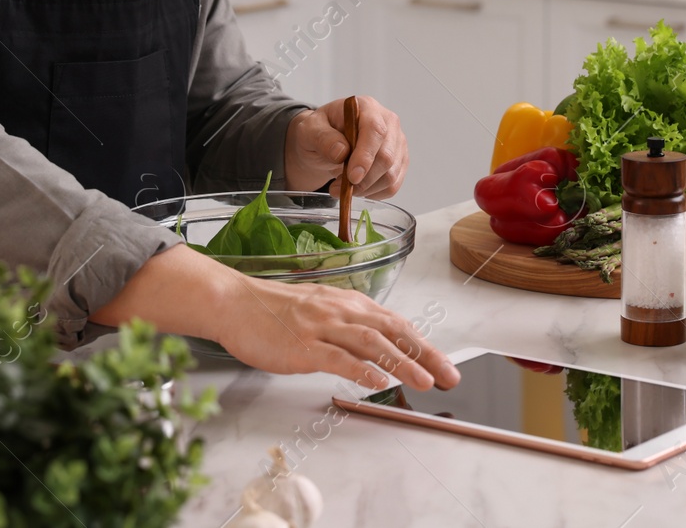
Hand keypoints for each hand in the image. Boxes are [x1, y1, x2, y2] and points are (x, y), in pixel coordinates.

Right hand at [208, 262, 458, 390]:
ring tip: (424, 382)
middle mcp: (341, 311)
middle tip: (450, 376)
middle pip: (392, 332)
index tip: (443, 364)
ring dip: (402, 363)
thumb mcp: (321, 311)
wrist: (235, 303)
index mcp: (348, 303)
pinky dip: (360, 369)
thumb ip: (349, 328)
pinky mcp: (303, 345)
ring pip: (371, 343)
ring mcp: (322, 327)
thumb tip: (379, 349)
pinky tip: (378, 381)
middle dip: (425, 355)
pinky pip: (337, 358)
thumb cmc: (275, 311)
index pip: (395, 323)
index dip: (423, 344)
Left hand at [283, 96, 408, 199]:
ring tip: (343, 187)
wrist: (326, 142)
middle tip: (338, 188)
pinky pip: (392, 185)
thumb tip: (341, 151)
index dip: (365, 155)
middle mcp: (388, 122)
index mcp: (366, 107)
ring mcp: (397, 143)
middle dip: (363, 179)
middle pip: (387, 156)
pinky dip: (373, 193)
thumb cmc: (319, 131)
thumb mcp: (309, 130)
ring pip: (390, 175)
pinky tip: (357, 188)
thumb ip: (322, 138)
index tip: (352, 176)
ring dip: (365, 189)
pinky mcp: (399, 161)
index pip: (375, 130)